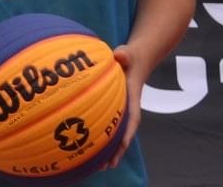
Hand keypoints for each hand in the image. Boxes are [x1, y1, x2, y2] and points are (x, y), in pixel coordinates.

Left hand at [107, 45, 143, 168]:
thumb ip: (125, 54)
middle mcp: (127, 108)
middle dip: (116, 150)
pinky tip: (87, 149)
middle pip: (123, 133)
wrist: (135, 59)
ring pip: (115, 134)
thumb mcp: (129, 54)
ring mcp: (120, 111)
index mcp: (132, 97)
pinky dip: (100, 137)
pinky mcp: (112, 110)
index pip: (132, 116)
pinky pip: (106, 126)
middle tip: (107, 166)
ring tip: (98, 167)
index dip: (128, 130)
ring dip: (108, 150)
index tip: (123, 143)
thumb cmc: (130, 57)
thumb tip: (120, 55)